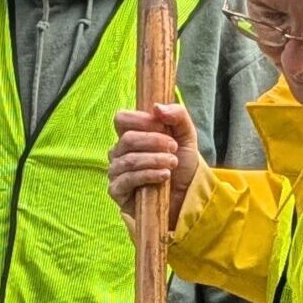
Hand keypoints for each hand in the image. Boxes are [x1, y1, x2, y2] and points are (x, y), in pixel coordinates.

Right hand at [108, 102, 200, 228]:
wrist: (185, 195)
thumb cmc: (182, 165)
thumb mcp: (186, 136)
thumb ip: (177, 116)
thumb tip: (156, 107)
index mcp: (131, 135)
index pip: (122, 119)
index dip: (142, 120)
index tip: (163, 126)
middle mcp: (119, 152)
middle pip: (127, 138)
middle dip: (154, 141)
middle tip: (174, 148)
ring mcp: (116, 171)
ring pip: (129, 159)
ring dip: (155, 159)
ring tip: (172, 163)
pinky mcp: (117, 191)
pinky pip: (127, 179)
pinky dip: (148, 175)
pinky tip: (164, 176)